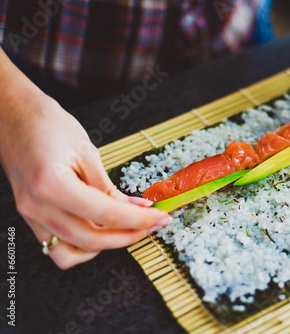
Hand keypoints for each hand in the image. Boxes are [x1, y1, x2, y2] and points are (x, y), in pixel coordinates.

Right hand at [0, 63, 170, 268]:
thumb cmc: (47, 124)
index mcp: (53, 185)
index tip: (162, 217)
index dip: (139, 220)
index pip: (106, 215)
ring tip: (128, 229)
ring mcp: (30, 216)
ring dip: (105, 246)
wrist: (11, 116)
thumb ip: (109, 187)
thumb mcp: (86, 152)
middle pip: (91, 240)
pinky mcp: (30, 218)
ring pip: (72, 253)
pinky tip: (101, 231)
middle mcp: (37, 207)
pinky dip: (82, 246)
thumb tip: (137, 209)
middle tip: (153, 224)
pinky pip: (57, 247)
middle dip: (130, 235)